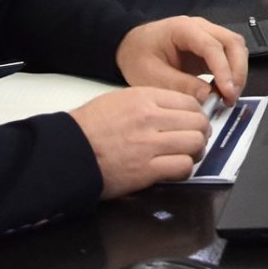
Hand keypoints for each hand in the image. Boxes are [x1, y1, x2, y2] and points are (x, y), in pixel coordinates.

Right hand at [68, 87, 212, 198]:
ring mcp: (149, 145)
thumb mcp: (118, 101)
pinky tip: (175, 169)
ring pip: (195, 144)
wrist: (66, 152)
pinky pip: (182, 167)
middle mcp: (150, 118)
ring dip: (196, 151)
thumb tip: (175, 111)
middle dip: (201, 133)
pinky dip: (184, 169)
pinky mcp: (146, 170)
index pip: (190, 102)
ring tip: (187, 155)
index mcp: (144, 98)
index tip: (195, 122)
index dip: (197, 114)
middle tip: (195, 140)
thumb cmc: (87, 128)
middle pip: (197, 122)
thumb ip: (149, 103)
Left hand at [116, 15, 248, 104]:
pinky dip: (232, 73)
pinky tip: (224, 90)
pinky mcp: (209, 47)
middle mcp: (201, 28)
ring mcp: (207, 35)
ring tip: (229, 96)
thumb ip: (180, 85)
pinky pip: (230, 56)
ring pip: (236, 48)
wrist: (130, 47)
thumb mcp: (151, 76)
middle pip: (233, 42)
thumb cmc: (137, 57)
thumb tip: (208, 96)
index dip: (223, 69)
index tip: (227, 92)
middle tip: (232, 97)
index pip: (212, 46)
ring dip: (238, 72)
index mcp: (183, 29)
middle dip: (238, 70)